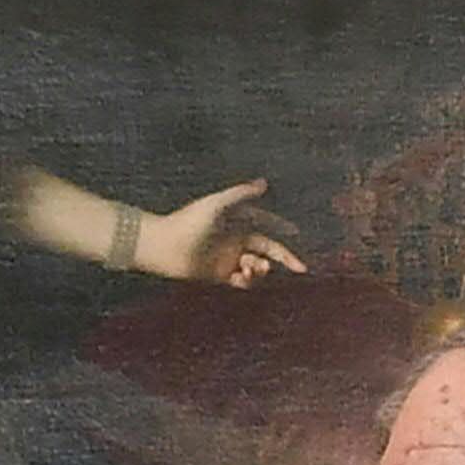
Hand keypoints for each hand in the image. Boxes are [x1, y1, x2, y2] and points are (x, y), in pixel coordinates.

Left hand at [142, 181, 304, 285]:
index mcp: (237, 221)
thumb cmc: (188, 221)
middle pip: (267, 249)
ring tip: (254, 266)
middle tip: (300, 268)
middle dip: (284, 258)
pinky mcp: (220, 275)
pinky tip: (243, 275)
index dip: (281, 228)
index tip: (297, 232)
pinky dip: (247, 280)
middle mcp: (235, 240)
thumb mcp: (217, 204)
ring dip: (262, 268)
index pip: (266, 224)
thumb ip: (240, 193)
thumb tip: (265, 184)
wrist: (164, 246)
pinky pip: (242, 280)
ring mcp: (228, 258)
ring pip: (257, 266)